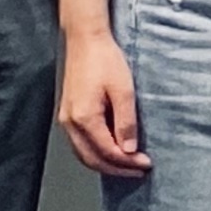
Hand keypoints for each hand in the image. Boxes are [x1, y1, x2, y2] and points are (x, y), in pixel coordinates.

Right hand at [57, 29, 149, 175]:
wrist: (85, 40)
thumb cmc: (105, 60)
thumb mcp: (124, 91)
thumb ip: (126, 122)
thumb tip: (129, 149)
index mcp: (84, 118)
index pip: (107, 152)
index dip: (127, 162)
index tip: (146, 163)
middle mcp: (70, 123)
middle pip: (92, 159)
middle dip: (116, 168)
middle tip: (138, 170)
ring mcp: (65, 119)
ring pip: (83, 154)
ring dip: (105, 163)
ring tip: (127, 165)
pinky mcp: (67, 114)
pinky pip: (79, 143)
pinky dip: (95, 153)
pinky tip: (111, 151)